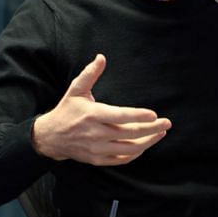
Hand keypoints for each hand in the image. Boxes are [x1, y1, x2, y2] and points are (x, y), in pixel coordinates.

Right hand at [32, 54, 171, 165]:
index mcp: (92, 115)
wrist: (51, 137)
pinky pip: (121, 159)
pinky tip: (145, 145)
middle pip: (129, 134)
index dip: (138, 116)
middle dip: (151, 129)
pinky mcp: (97, 159)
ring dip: (147, 142)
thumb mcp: (76, 90)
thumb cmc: (67, 110)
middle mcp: (96, 133)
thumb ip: (90, 74)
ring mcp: (97, 149)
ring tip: (160, 133)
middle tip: (166, 123)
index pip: (120, 116)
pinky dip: (135, 154)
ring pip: (128, 149)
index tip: (154, 115)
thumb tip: (101, 57)